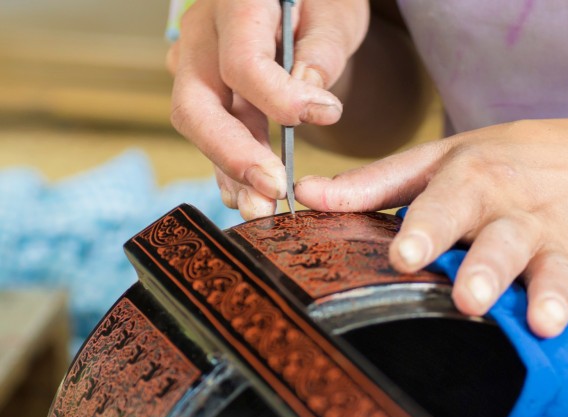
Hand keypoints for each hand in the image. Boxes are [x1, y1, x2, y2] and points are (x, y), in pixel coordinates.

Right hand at [167, 0, 368, 219]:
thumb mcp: (336, 12)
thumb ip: (322, 51)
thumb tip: (311, 100)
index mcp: (235, 2)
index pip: (242, 64)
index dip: (281, 99)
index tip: (327, 115)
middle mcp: (202, 32)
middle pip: (196, 105)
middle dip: (234, 155)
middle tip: (273, 192)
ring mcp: (195, 61)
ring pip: (200, 126)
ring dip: (230, 171)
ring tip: (262, 208)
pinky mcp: (206, 87)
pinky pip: (213, 130)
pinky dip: (231, 164)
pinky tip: (249, 194)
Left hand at [296, 116, 567, 408]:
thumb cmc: (502, 162)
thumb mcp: (440, 157)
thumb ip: (375, 183)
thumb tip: (306, 197)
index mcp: (477, 181)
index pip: (447, 201)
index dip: (426, 228)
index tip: (404, 256)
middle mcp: (519, 216)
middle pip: (505, 242)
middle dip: (490, 269)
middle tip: (472, 298)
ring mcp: (559, 251)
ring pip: (559, 277)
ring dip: (557, 302)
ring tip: (550, 328)